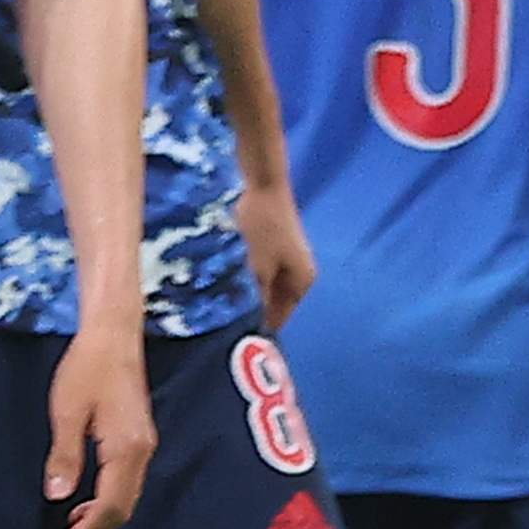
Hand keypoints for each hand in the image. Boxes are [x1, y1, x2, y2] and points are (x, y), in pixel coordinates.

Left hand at [41, 319, 160, 528]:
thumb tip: (58, 496)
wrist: (113, 335)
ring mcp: (144, 445)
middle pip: (123, 510)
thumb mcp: (66, 411)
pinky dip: (109, 499)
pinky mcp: (140, 438)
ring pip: (128, 498)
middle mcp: (141, 452)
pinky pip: (128, 482)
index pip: (109, 508)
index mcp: (125, 449)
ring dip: (102, 517)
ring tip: (71, 526)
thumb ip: (65, 455)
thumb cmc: (88, 367)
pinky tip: (87, 498)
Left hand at [235, 176, 315, 329]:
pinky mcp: (278, 248)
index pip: (281, 316)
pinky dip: (251, 281)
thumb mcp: (258, 268)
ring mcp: (290, 260)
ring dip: (251, 296)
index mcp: (302, 282)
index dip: (261, 328)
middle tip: (225, 327)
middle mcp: (301, 274)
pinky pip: (266, 273)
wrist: (264, 186)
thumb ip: (257, 297)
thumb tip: (251, 322)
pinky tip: (232, 285)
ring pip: (269, 288)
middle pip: (276, 303)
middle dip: (255, 313)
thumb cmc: (264, 228)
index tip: (237, 341)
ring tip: (225, 308)